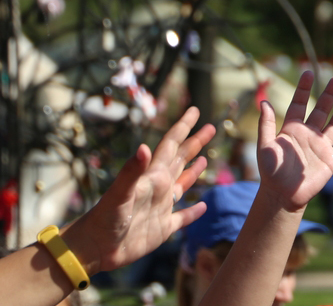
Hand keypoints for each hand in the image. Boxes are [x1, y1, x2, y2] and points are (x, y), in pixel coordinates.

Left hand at [65, 106, 213, 273]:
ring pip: (182, 185)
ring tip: (204, 159)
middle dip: (195, 143)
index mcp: (152, 177)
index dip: (183, 128)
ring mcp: (161, 208)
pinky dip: (193, 212)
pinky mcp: (163, 228)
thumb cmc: (105, 219)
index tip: (194, 111)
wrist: (94, 248)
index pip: (171, 146)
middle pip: (180, 160)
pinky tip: (202, 206)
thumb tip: (144, 147)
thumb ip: (131, 171)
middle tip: (210, 127)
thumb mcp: (119, 194)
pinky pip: (183, 217)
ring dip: (194, 172)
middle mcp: (159, 188)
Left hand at [256, 71, 332, 211]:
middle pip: (321, 109)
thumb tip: (264, 102)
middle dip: (329, 94)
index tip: (309, 72)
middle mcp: (309, 134)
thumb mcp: (265, 146)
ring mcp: (321, 146)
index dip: (303, 89)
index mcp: (292, 129)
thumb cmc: (271, 173)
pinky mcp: (331, 160)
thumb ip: (266, 125)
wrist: (283, 196)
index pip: (299, 104)